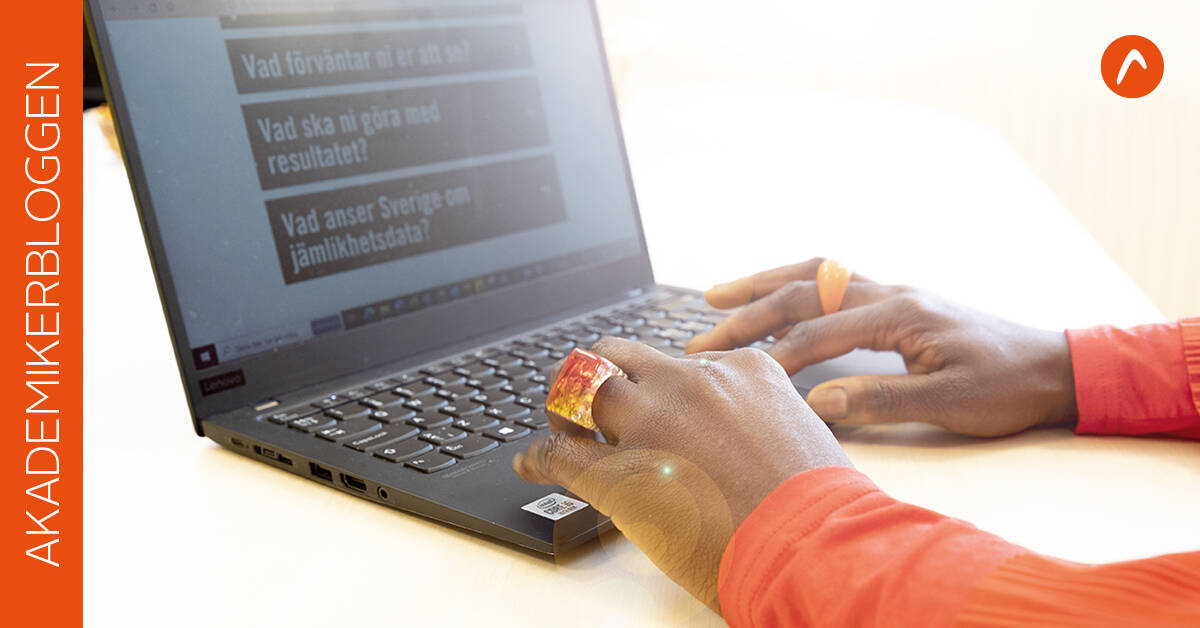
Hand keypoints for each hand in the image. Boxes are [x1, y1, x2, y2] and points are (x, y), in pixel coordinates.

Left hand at [513, 339, 848, 611]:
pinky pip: (558, 453)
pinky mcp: (618, 471)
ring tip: (562, 429)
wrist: (813, 548)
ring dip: (565, 408)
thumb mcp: (800, 437)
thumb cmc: (820, 508)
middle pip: (619, 356)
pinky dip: (537, 456)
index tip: (655, 408)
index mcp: (739, 370)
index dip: (660, 389)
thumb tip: (737, 438)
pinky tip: (530, 464)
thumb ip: (759, 421)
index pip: (679, 362)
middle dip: (600, 377)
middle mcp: (689, 383)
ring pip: (581, 387)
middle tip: (592, 406)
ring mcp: (650, 421)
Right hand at [686, 258, 1078, 436]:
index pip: (819, 331)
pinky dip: (793, 284)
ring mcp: (892, 292)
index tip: (738, 376)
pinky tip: (775, 297)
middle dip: (748, 313)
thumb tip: (817, 401)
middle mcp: (891, 292)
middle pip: (803, 292)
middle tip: (704, 336)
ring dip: (762, 284)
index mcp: (901, 313)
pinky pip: (831, 281)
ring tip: (716, 295)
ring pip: (813, 275)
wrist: (1052, 367)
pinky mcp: (895, 301)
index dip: (774, 355)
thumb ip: (881, 398)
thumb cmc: (1006, 385)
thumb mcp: (949, 401)